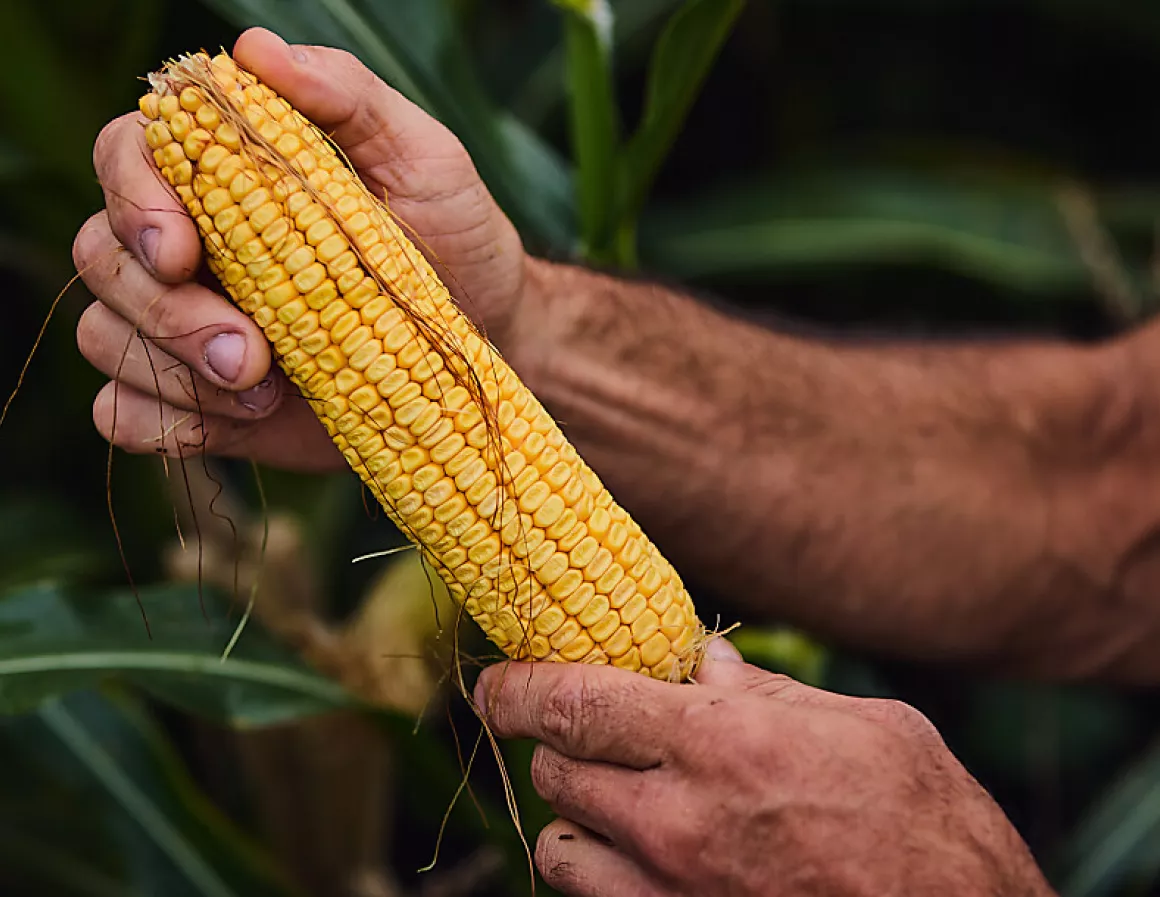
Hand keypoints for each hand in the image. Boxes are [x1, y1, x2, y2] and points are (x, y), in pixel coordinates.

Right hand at [71, 27, 527, 469]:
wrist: (485, 341)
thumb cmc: (454, 238)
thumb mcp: (424, 159)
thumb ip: (347, 98)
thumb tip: (256, 49)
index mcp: (224, 177)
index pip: (127, 159)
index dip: (135, 201)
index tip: (183, 251)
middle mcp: (190, 248)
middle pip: (103, 258)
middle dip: (164, 310)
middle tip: (250, 353)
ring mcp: (189, 329)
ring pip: (104, 336)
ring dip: (172, 370)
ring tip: (267, 387)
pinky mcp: (202, 402)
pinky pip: (124, 415)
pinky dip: (159, 422)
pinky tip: (232, 420)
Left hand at [475, 645, 1054, 896]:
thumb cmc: (931, 827)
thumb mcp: (864, 726)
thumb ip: (767, 694)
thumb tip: (702, 664)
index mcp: (723, 745)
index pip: (576, 702)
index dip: (518, 687)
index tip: (494, 681)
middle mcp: (680, 824)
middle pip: (559, 769)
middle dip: (562, 743)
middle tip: (591, 732)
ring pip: (560, 850)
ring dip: (576, 817)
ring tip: (618, 801)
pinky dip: (600, 876)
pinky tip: (642, 860)